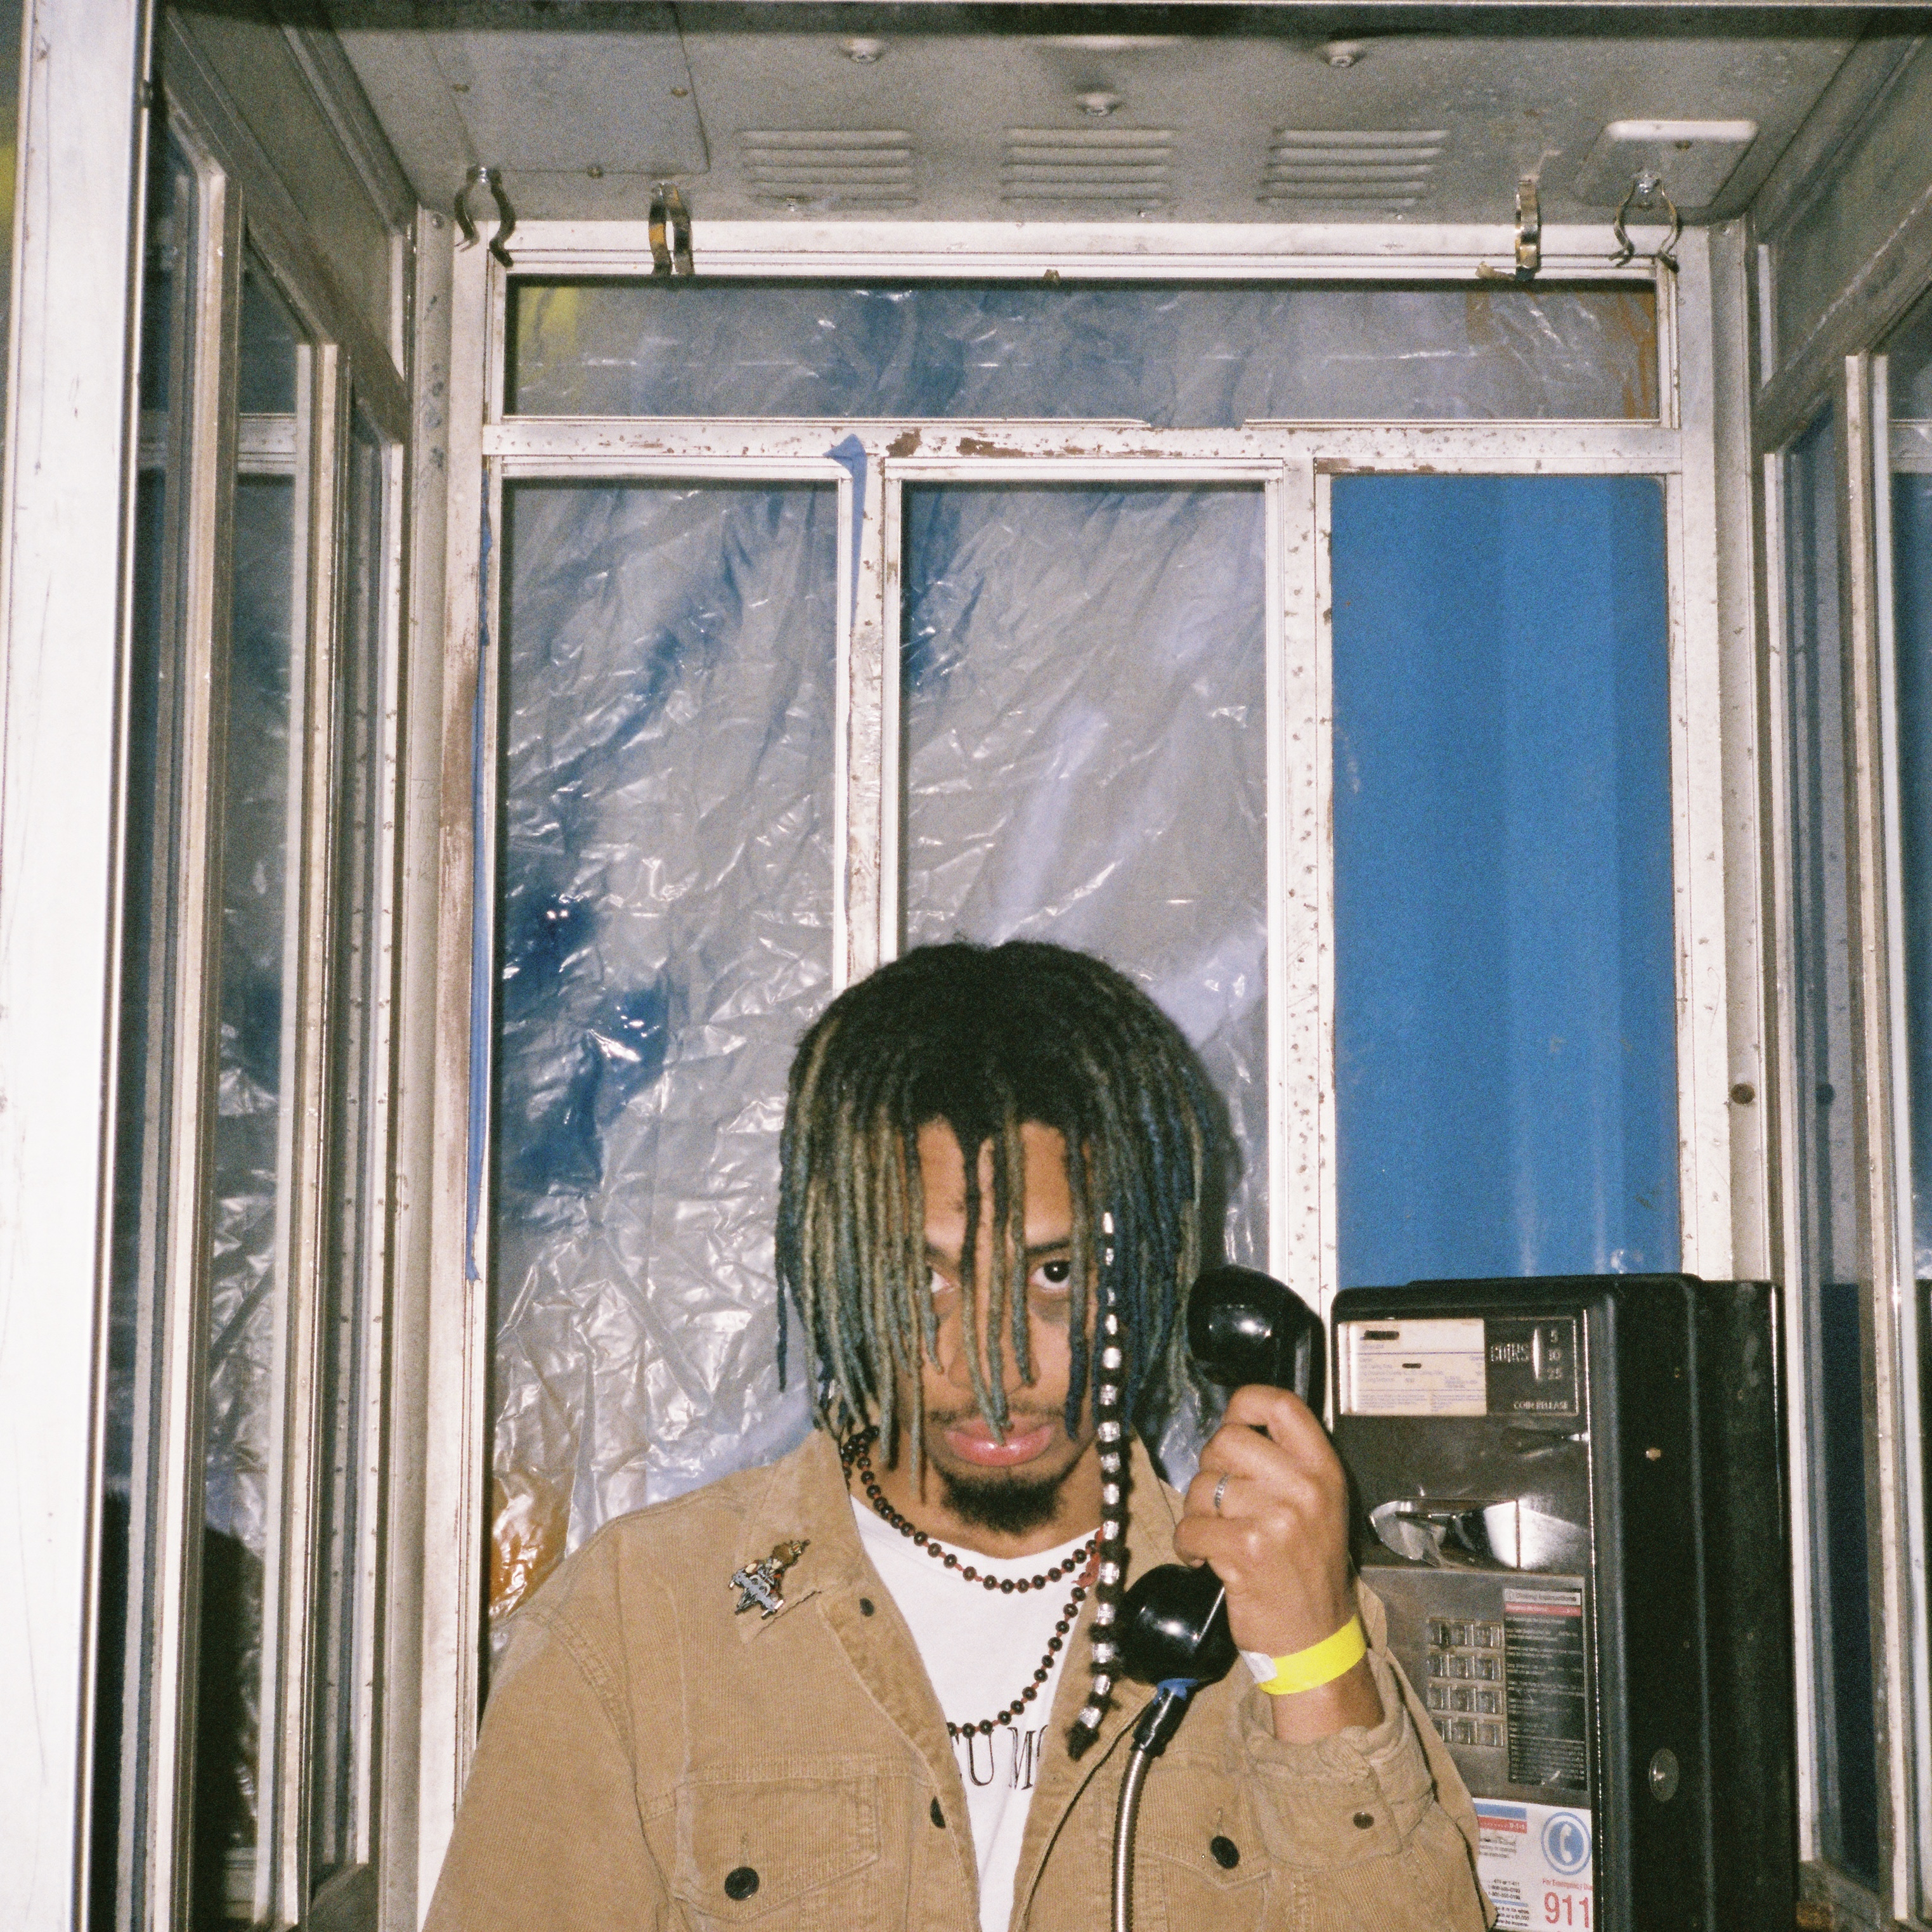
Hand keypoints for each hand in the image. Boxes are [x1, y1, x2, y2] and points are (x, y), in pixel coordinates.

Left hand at [1172, 1384, 1382, 1739]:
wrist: (1316, 1639)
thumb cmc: (1309, 1572)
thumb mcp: (1319, 1506)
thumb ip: (1286, 1462)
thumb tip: (1234, 1425)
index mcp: (1323, 1471)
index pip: (1281, 1405)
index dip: (1245, 1403)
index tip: (1233, 1422)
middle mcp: (1304, 1489)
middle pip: (1227, 1440)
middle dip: (1210, 1469)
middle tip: (1220, 1501)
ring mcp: (1277, 1518)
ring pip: (1201, 1485)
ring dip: (1197, 1512)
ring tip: (1217, 1535)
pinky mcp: (1246, 1550)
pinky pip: (1190, 1526)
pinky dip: (1188, 1544)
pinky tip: (1205, 1557)